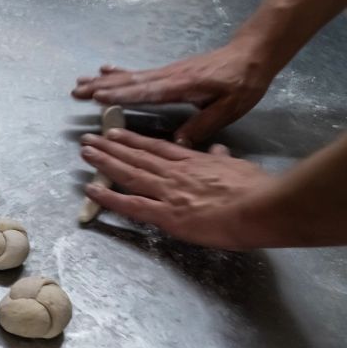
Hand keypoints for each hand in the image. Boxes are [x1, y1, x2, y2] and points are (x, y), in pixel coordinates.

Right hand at [71, 41, 276, 144]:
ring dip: (104, 81)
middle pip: (130, 82)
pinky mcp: (169, 72)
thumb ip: (203, 124)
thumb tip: (177, 142)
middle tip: (76, 92)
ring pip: (130, 77)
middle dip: (102, 87)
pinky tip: (106, 71)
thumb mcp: (230, 108)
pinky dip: (120, 73)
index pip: (147, 92)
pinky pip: (139, 73)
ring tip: (81, 82)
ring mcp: (167, 72)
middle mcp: (169, 77)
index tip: (97, 97)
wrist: (252, 54)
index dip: (121, 95)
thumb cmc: (244, 82)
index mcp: (182, 86)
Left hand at [79, 128, 276, 249]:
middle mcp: (175, 173)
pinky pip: (131, 204)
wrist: (263, 207)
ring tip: (85, 152)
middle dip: (111, 145)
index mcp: (194, 162)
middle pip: (136, 156)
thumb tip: (218, 150)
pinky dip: (108, 197)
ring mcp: (168, 192)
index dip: (134, 140)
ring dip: (104, 161)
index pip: (157, 147)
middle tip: (89, 137)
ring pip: (128, 173)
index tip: (117, 132)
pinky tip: (90, 190)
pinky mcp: (166, 214)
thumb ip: (223, 159)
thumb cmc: (258, 189)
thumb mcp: (240, 166)